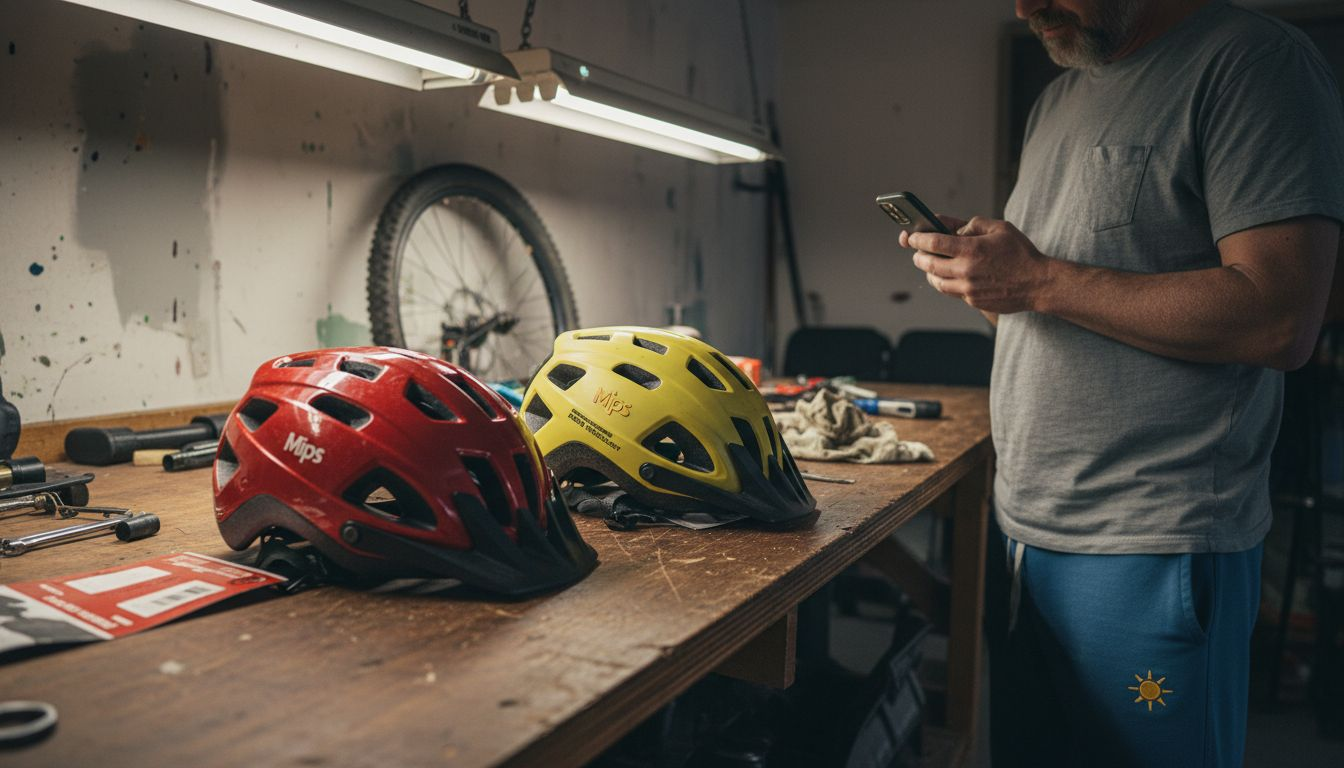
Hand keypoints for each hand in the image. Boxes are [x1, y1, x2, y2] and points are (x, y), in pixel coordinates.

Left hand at [901, 216, 1053, 313]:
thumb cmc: (1021, 253)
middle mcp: (966, 271)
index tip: (911, 237)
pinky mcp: (972, 302)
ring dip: (929, 272)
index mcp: (971, 249)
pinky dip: (945, 283)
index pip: (933, 243)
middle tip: (918, 252)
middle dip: (918, 256)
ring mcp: (968, 289)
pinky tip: (948, 276)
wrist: (1038, 284)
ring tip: (931, 264)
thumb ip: (971, 224)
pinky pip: (951, 292)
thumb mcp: (999, 228)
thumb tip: (949, 225)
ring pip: (936, 282)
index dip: (917, 239)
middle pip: (928, 265)